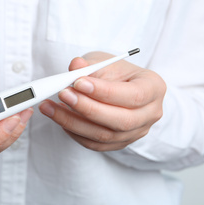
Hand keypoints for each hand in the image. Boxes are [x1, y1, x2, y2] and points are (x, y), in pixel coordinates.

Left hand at [39, 52, 165, 151]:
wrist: (118, 86)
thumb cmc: (115, 71)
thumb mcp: (104, 61)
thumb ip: (90, 65)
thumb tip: (75, 66)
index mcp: (153, 88)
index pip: (133, 95)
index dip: (105, 92)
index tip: (78, 82)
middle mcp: (150, 114)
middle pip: (121, 120)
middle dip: (87, 108)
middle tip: (62, 94)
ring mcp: (136, 132)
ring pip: (104, 135)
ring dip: (72, 121)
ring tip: (50, 106)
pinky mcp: (119, 143)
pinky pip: (94, 144)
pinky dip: (74, 132)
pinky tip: (59, 117)